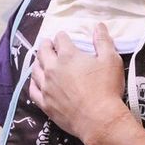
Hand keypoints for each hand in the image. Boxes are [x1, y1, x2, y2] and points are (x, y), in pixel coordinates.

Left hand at [28, 25, 132, 144]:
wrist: (99, 119)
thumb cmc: (107, 88)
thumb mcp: (111, 60)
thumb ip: (103, 41)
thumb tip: (98, 26)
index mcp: (68, 56)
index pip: (60, 39)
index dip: (62, 36)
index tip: (63, 37)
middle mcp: (52, 69)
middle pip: (43, 52)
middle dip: (46, 45)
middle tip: (48, 43)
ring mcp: (46, 87)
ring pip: (35, 70)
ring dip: (37, 62)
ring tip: (40, 60)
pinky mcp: (45, 104)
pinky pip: (33, 90)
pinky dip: (33, 83)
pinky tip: (35, 81)